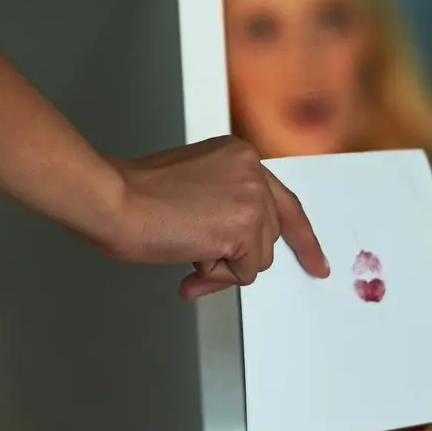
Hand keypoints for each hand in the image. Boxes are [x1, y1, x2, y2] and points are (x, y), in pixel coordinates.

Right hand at [103, 137, 327, 297]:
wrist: (114, 200)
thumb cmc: (135, 194)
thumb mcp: (193, 185)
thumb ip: (222, 205)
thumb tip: (237, 249)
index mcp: (240, 155)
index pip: (283, 201)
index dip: (301, 236)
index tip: (317, 261)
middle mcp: (253, 171)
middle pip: (268, 236)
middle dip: (238, 257)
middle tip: (196, 258)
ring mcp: (252, 198)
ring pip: (257, 258)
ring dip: (221, 265)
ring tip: (183, 247)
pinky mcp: (244, 227)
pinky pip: (243, 272)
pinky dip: (215, 275)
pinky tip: (188, 255)